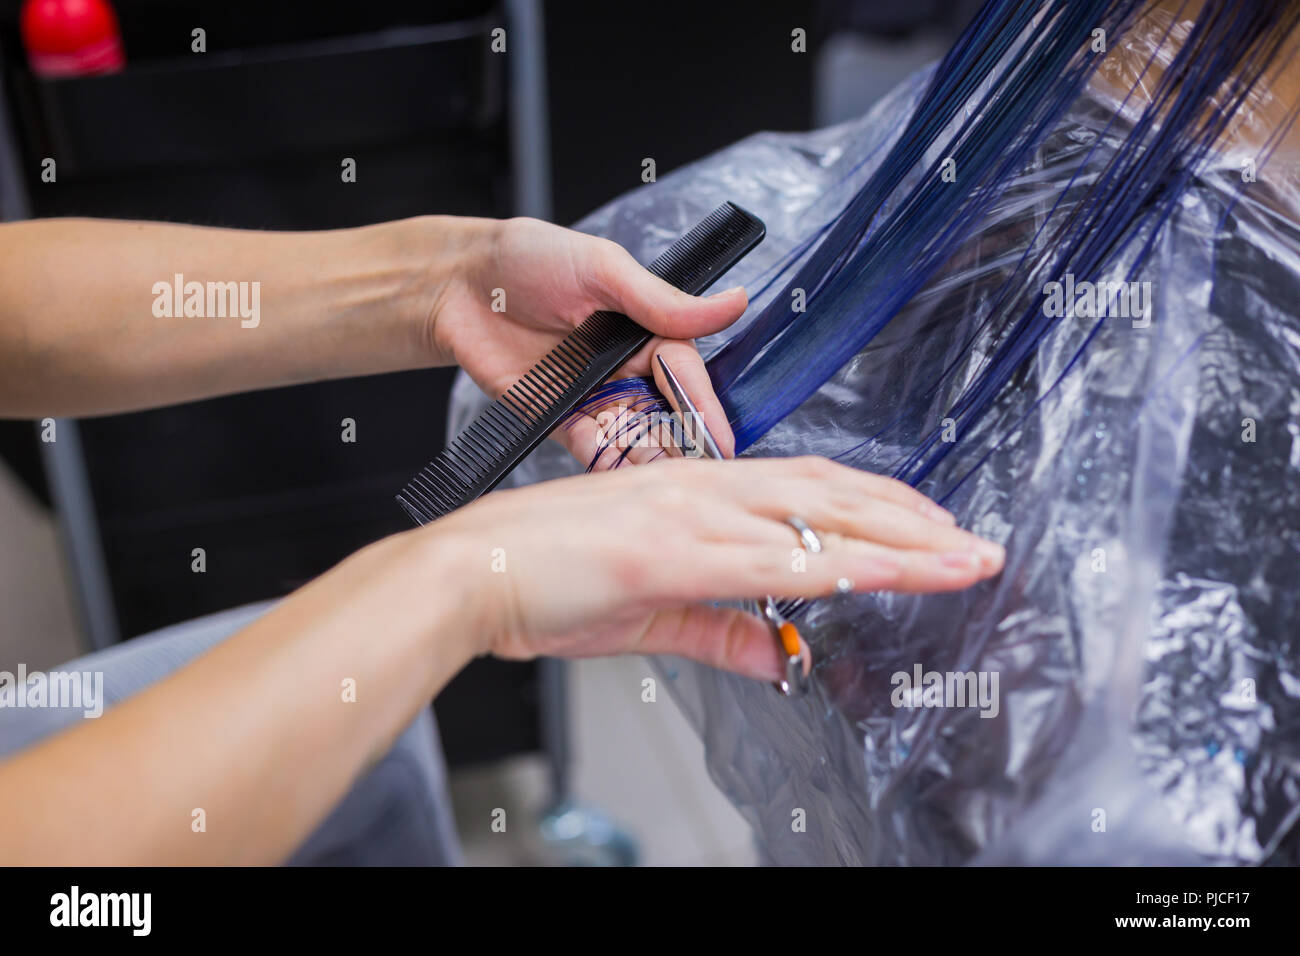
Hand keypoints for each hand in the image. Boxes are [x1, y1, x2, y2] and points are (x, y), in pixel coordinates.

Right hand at [423, 455, 1003, 680]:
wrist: (474, 569)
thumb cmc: (546, 578)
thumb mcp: (650, 615)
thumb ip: (722, 631)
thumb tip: (780, 654)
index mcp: (700, 495)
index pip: (812, 492)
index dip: (882, 509)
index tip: (936, 532)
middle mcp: (705, 491)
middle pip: (833, 495)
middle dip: (913, 520)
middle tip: (974, 543)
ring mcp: (691, 514)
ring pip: (816, 518)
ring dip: (896, 538)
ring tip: (959, 555)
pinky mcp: (670, 551)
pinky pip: (768, 559)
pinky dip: (832, 566)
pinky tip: (883, 575)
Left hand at [424, 216, 746, 463]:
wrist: (458, 285)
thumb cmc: (530, 260)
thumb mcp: (603, 269)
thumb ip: (663, 301)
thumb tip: (733, 302)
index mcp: (646, 331)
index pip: (685, 373)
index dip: (705, 406)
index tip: (723, 439)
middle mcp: (626, 368)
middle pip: (667, 414)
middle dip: (682, 443)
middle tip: (698, 473)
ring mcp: (594, 396)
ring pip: (633, 436)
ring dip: (648, 459)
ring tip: (663, 481)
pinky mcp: (559, 418)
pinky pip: (591, 447)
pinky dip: (607, 462)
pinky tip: (622, 475)